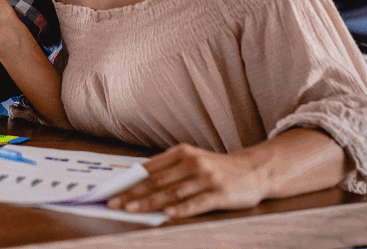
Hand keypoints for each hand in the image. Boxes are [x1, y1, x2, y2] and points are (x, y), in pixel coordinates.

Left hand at [107, 144, 267, 218]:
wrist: (253, 171)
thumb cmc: (216, 168)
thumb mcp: (191, 161)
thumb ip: (168, 169)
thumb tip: (137, 181)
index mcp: (181, 152)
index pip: (150, 168)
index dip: (129, 181)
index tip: (113, 190)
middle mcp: (192, 162)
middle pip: (157, 181)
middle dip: (132, 193)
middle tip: (114, 202)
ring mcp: (206, 177)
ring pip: (172, 192)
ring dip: (149, 202)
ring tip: (132, 209)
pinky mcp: (220, 193)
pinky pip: (196, 203)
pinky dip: (180, 209)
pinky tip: (167, 214)